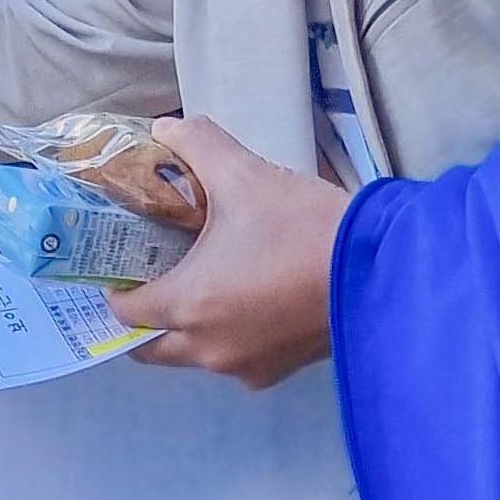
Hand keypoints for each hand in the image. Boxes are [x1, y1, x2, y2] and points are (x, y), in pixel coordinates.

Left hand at [110, 114, 352, 389]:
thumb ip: (197, 145)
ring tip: (194, 280)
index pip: (126, 311)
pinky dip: (225, 334)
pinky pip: (234, 357)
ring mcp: (247, 367)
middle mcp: (210, 349)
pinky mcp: (282, 369)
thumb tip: (165, 130)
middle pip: (151, 347)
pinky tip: (241, 295)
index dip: (114, 286)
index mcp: (191, 306)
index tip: (117, 261)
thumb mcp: (246, 174)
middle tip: (147, 275)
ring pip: (193, 355)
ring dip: (185, 326)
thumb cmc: (306, 226)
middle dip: (142, 317)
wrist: (385, 268)